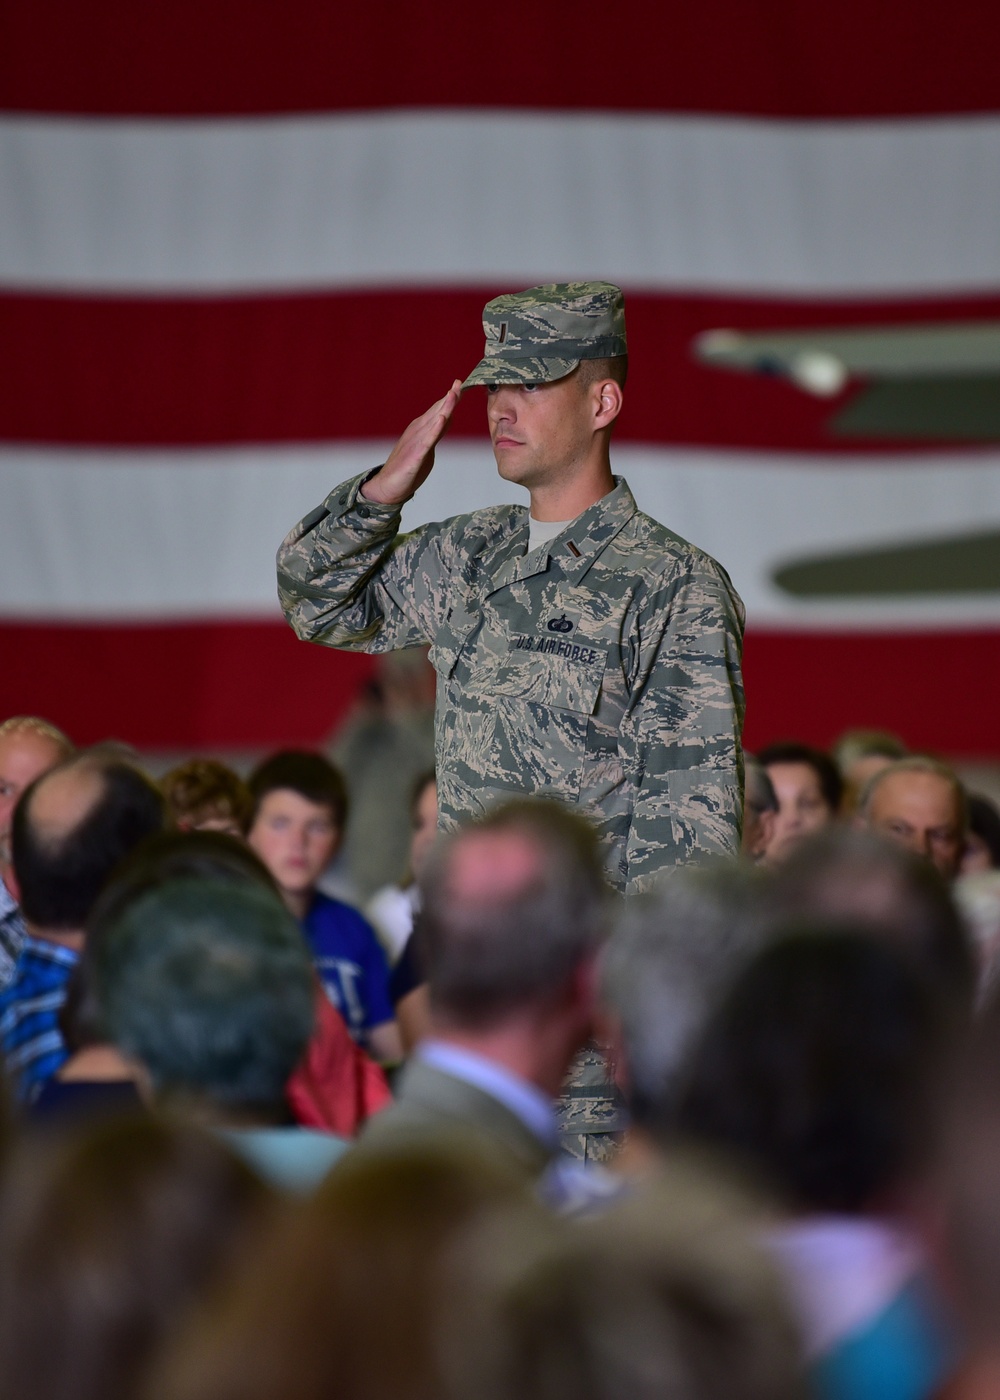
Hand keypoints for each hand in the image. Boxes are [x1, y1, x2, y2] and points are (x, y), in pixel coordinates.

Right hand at [361, 380, 462, 505]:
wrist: (387, 486)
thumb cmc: (407, 468)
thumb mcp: (426, 447)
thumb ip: (436, 433)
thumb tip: (447, 420)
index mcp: (421, 429)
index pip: (438, 410)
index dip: (450, 398)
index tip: (459, 384)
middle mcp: (418, 432)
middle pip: (437, 412)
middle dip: (449, 398)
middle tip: (458, 383)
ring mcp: (416, 443)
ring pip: (433, 422)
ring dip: (443, 408)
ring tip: (453, 394)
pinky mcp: (415, 456)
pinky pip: (427, 441)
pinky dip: (434, 429)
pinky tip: (441, 419)